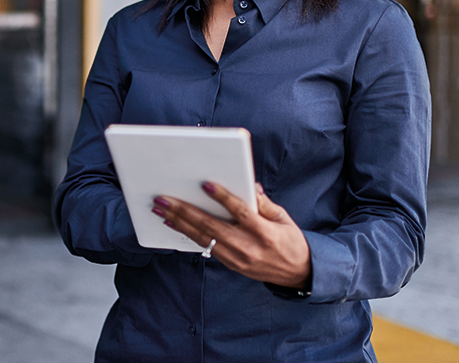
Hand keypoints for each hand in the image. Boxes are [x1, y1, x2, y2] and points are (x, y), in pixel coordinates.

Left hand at [153, 182, 311, 288]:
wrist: (298, 273)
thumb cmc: (290, 240)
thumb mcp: (283, 218)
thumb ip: (264, 202)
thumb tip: (249, 185)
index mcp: (265, 232)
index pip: (241, 212)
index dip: (223, 198)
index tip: (205, 184)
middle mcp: (248, 247)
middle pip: (212, 226)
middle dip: (184, 211)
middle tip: (163, 199)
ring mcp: (237, 258)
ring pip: (203, 238)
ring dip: (178, 222)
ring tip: (160, 210)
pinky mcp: (231, 265)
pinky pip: (205, 247)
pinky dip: (188, 235)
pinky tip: (173, 224)